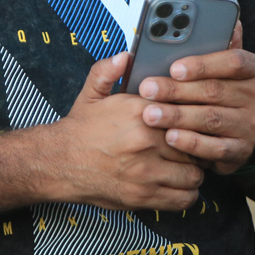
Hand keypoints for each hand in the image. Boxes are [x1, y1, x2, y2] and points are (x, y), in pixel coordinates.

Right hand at [53, 52, 204, 210]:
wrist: (58, 163)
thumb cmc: (79, 130)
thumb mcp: (91, 94)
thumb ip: (108, 70)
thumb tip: (125, 56)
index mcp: (140, 112)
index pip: (187, 113)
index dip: (194, 118)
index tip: (192, 121)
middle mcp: (147, 141)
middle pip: (195, 143)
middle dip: (196, 145)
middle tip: (190, 145)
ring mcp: (147, 171)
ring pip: (194, 173)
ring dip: (193, 170)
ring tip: (186, 166)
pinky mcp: (144, 196)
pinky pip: (184, 198)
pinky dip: (187, 193)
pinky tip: (179, 185)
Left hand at [137, 21, 254, 174]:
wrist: (246, 130)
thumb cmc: (226, 89)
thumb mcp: (226, 66)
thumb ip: (221, 43)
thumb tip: (229, 19)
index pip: (233, 61)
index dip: (202, 64)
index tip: (173, 67)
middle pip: (214, 91)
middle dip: (176, 90)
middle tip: (147, 89)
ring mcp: (252, 125)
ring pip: (211, 119)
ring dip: (177, 116)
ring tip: (150, 114)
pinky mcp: (242, 151)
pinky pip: (215, 148)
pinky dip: (191, 143)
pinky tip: (170, 137)